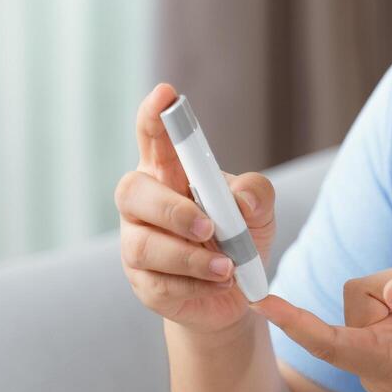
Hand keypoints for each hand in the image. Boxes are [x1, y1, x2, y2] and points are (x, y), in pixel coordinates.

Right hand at [115, 82, 275, 338]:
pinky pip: (159, 283)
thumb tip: (241, 200)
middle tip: (209, 227)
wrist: (236, 297)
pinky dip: (195, 285)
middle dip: (172, 209)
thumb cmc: (239, 238)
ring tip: (228, 268)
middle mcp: (143, 204)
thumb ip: (256, 193)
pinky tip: (219, 285)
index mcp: (168, 173)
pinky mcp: (143, 282)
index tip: (166, 94)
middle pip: (132, 192)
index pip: (153, 138)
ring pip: (145, 245)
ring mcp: (136, 243)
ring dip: (190, 257)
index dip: (154, 116)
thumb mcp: (259, 211)